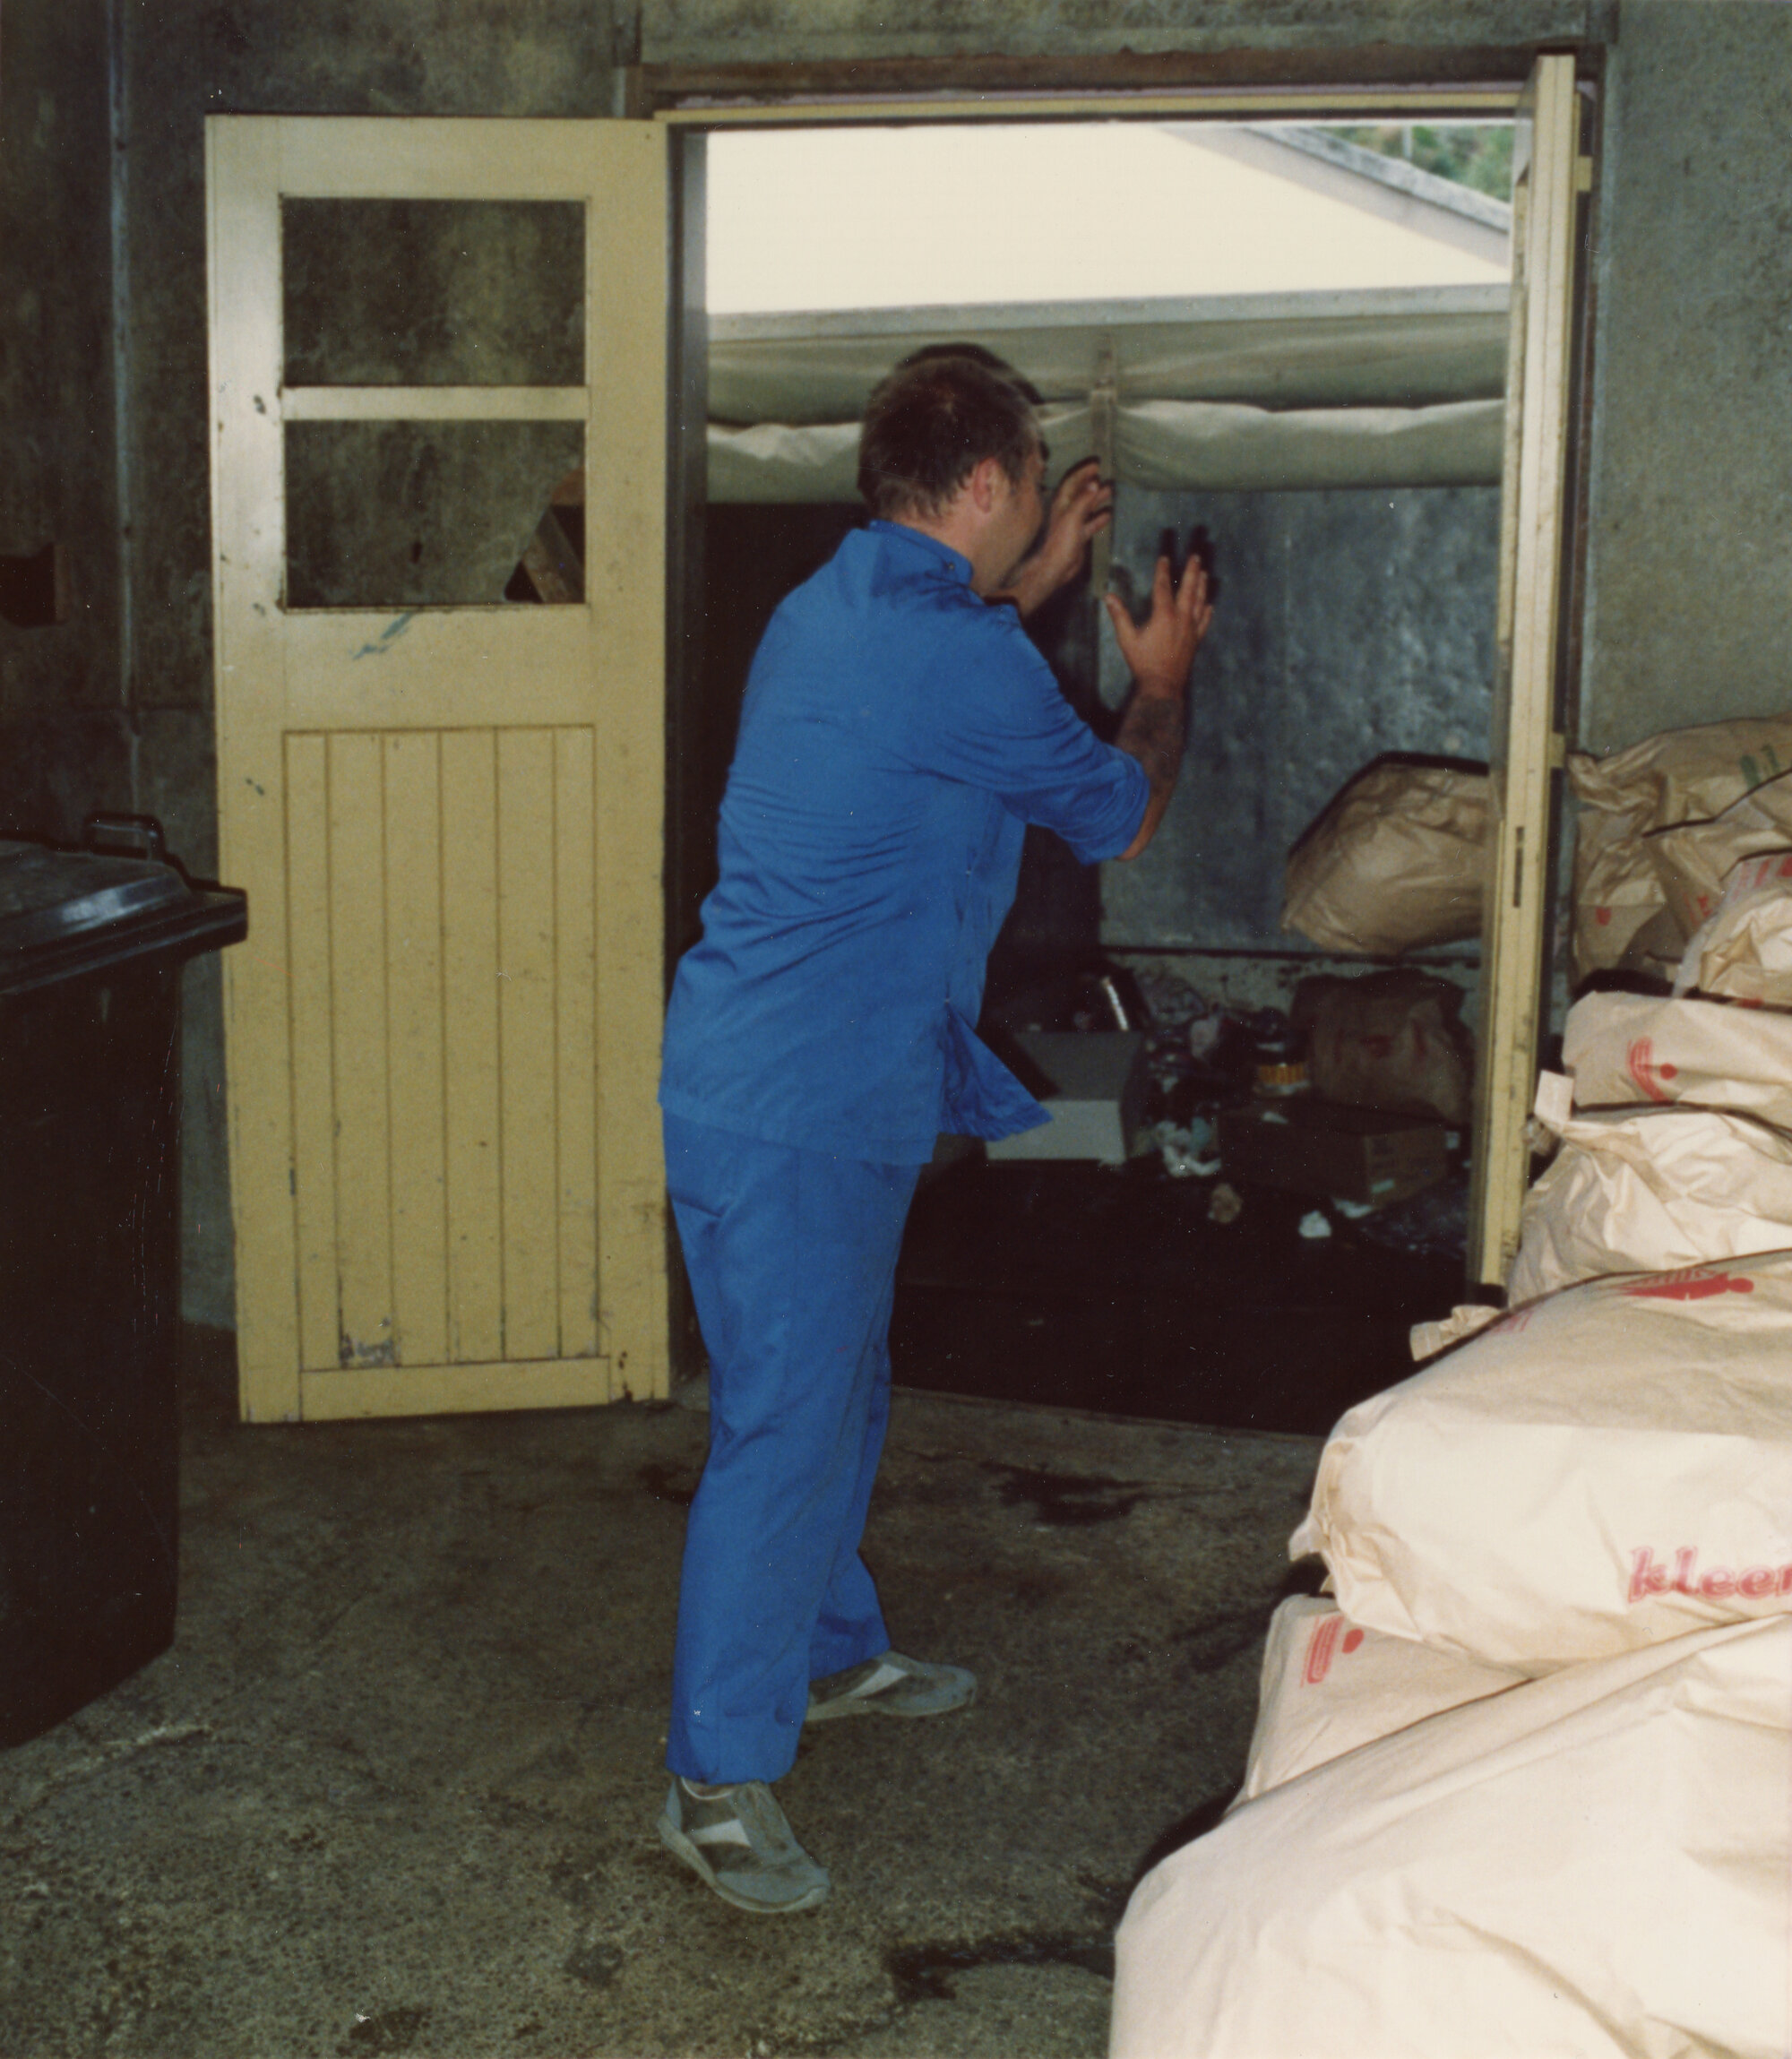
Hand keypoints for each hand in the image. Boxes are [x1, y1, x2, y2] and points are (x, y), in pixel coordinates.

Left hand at [999, 459, 1113, 617]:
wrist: (1057, 567)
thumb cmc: (1062, 541)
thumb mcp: (1073, 517)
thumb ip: (1084, 499)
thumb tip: (1094, 484)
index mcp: (1062, 503)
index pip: (1073, 482)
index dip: (1084, 473)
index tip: (1097, 465)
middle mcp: (1067, 511)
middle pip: (1081, 493)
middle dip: (1093, 484)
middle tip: (1106, 476)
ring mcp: (1073, 523)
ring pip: (1087, 507)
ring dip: (1098, 499)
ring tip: (1110, 491)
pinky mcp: (1079, 536)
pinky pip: (1091, 523)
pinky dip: (1099, 518)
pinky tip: (1108, 514)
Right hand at [1104, 549, 1213, 697]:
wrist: (1163, 685)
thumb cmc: (1143, 663)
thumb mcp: (1127, 639)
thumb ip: (1119, 616)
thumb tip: (1109, 597)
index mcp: (1164, 615)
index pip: (1163, 587)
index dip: (1163, 571)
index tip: (1164, 558)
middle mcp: (1181, 618)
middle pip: (1188, 589)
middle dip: (1191, 571)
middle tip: (1196, 556)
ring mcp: (1191, 629)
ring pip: (1199, 602)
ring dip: (1201, 586)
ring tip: (1204, 573)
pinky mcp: (1196, 640)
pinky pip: (1204, 622)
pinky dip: (1207, 611)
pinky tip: (1209, 605)